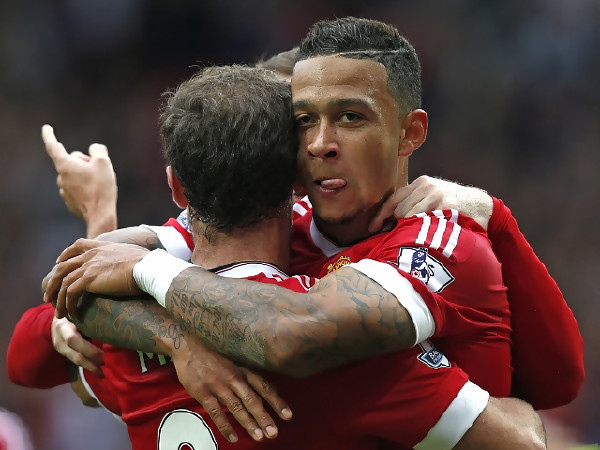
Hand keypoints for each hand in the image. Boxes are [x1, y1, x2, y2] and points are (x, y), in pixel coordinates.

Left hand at [42, 124, 117, 238]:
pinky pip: (78, 189)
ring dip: (86, 175)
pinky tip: (96, 195)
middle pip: (72, 161)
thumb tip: (94, 149)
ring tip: (99, 185)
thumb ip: (98, 151)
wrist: (100, 215)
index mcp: (65, 165)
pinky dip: (86, 188)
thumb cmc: (101, 188)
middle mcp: (61, 177)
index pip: (53, 146)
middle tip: (100, 170)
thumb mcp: (104, 163)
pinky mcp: (70, 202)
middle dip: (85, 161)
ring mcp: (64, 191)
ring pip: (76, 176)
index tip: (46, 128)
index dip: (49, 136)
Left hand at [44, 239, 146, 317]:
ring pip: (63, 282)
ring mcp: (88, 266)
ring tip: (59, 313)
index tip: (58, 263)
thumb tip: (137, 261)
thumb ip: (127, 256)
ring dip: (58, 298)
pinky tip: (72, 314)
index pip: (77, 245)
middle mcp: (92, 254)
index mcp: (102, 246)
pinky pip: (70, 294)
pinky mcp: (89, 279)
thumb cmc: (148, 264)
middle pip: (63, 265)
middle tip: (49, 294)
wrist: (148, 268)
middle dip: (53, 281)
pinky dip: (68, 305)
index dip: (65, 255)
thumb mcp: (134, 254)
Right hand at [52, 316, 104, 376]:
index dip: (89, 350)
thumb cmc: (72, 311)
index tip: (104, 355)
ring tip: (105, 372)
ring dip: (91, 367)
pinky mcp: (64, 354)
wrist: (56, 318)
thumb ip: (88, 319)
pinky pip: (76, 361)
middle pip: (76, 356)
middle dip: (92, 363)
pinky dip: (88, 365)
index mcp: (63, 327)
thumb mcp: (77, 311)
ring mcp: (60, 349)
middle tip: (108, 367)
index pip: (73, 340)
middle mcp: (59, 340)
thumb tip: (111, 325)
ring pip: (76, 361)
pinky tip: (99, 369)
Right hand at [171, 333, 291, 443]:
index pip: (264, 387)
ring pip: (237, 407)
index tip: (287, 415)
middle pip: (253, 400)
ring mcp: (219, 386)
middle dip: (264, 417)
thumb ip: (245, 380)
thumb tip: (261, 397)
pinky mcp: (204, 393)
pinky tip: (233, 437)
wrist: (188, 349)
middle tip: (274, 432)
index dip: (277, 401)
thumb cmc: (213, 360)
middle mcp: (234, 378)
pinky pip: (216, 412)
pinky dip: (225, 426)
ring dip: (248, 423)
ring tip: (259, 437)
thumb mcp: (233, 366)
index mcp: (243, 371)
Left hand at [369, 175, 492, 231]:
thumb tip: (388, 222)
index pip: (393, 198)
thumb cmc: (453, 205)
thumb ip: (413, 204)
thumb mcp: (432, 198)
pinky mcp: (445, 205)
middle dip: (395, 225)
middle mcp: (426, 186)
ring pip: (408, 215)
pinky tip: (424, 237)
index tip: (373, 228)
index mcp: (420, 183)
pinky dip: (421, 230)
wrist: (481, 205)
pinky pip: (424, 221)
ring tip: (413, 238)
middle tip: (396, 238)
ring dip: (408, 229)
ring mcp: (435, 195)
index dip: (381, 215)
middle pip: (399, 209)